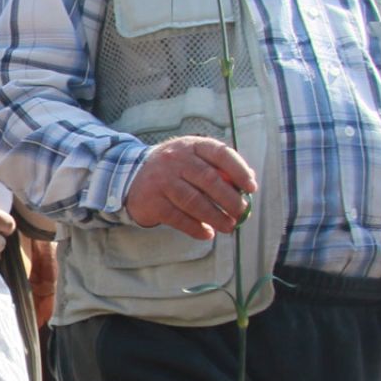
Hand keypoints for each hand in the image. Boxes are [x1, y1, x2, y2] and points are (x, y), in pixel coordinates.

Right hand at [124, 136, 256, 239]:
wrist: (129, 177)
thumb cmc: (172, 170)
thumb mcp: (192, 159)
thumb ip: (218, 166)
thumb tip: (248, 180)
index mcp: (191, 146)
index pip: (220, 154)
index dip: (238, 171)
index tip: (251, 187)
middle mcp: (175, 160)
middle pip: (209, 180)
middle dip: (230, 199)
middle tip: (241, 212)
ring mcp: (162, 180)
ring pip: (194, 201)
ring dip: (215, 217)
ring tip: (228, 226)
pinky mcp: (152, 201)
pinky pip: (178, 218)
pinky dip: (195, 228)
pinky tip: (206, 233)